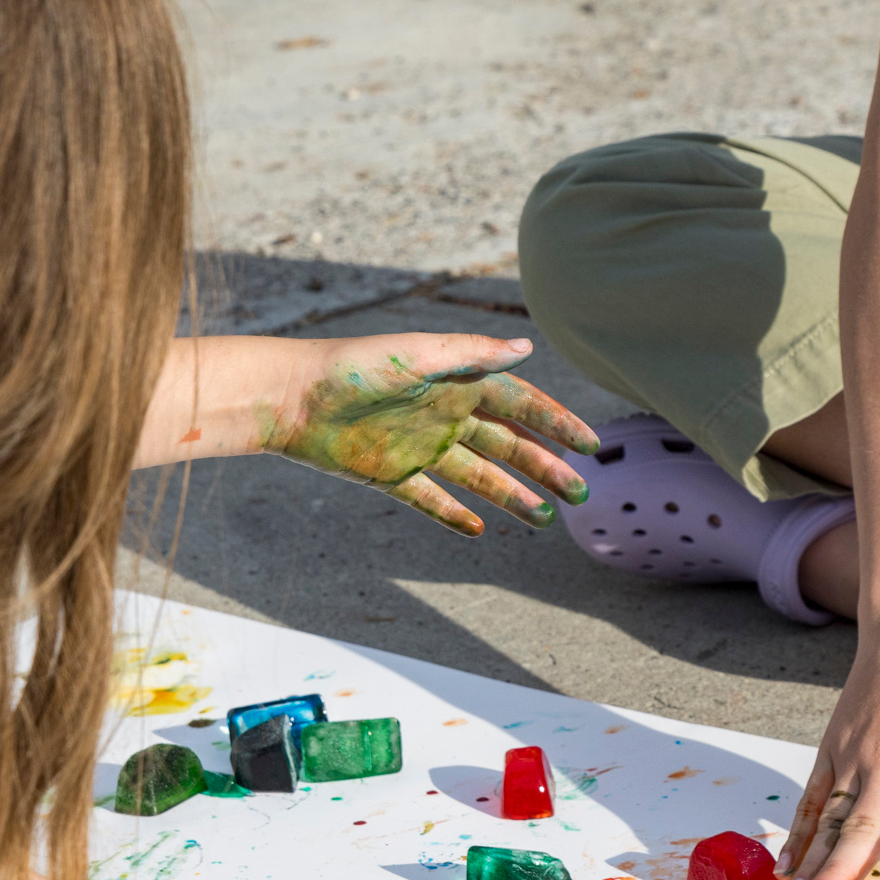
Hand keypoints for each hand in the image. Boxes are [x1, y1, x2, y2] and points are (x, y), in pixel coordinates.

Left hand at [257, 334, 600, 536]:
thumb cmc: (350, 366)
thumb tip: (527, 349)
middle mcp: (443, 414)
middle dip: (545, 467)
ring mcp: (418, 446)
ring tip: (544, 520)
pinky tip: (480, 531)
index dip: (555, 423)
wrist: (289, 397)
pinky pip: (430, 499)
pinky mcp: (390, 474)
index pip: (519, 404)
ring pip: (478, 477)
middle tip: (579, 493)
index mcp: (455, 381)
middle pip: (507, 446)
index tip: (590, 444)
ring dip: (512, 496)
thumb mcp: (414, 354)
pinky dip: (454, 515)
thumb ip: (469, 354)